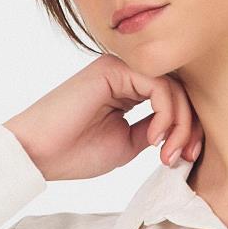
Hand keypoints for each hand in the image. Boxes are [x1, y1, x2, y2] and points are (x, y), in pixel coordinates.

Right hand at [3, 54, 203, 182]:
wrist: (38, 153)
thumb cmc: (74, 153)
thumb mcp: (127, 144)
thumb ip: (152, 130)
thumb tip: (180, 127)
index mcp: (127, 90)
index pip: (172, 100)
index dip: (187, 129)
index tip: (187, 159)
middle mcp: (125, 74)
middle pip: (178, 91)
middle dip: (189, 127)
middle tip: (185, 158)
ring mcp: (119, 69)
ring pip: (172, 88)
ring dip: (179, 124)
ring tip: (167, 154)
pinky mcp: (113, 69)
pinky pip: (159, 86)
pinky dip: (166, 114)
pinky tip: (154, 138)